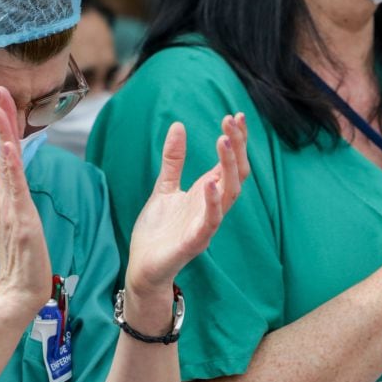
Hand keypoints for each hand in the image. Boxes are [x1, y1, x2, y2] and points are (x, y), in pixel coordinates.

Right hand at [0, 87, 52, 319]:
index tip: (3, 96)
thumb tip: (11, 176)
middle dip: (4, 117)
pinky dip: (8, 167)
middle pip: (5, 148)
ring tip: (0, 108)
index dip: (6, 122)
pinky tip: (7, 149)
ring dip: (4, 133)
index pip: (8, 149)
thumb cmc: (22, 256)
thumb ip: (14, 196)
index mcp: (8, 191)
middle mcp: (6, 194)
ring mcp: (11, 205)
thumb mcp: (20, 218)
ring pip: (7, 163)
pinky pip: (13, 188)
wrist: (21, 289)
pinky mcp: (18, 220)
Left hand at [126, 114, 248, 303]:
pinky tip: (211, 183)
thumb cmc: (158, 231)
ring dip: (229, 167)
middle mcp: (212, 206)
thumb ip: (174, 160)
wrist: (143, 266)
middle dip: (238, 147)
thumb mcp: (164, 187)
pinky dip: (214, 203)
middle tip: (232, 121)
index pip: (230, 163)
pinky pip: (211, 222)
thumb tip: (178, 125)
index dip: (236, 140)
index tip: (235, 115)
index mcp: (207, 193)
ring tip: (223, 141)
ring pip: (231, 194)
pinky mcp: (195, 242)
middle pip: (237, 173)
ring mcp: (206, 224)